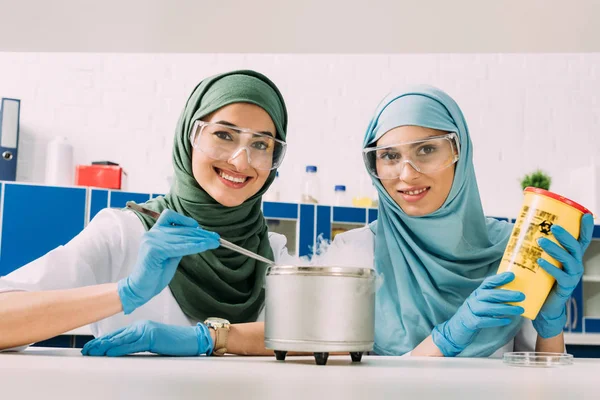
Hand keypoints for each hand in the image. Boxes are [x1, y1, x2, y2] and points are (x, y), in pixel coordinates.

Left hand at [81, 320, 213, 356]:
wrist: (192, 339)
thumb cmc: (175, 343)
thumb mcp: (153, 343)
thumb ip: (138, 344)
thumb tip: (122, 351)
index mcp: (141, 327)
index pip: (118, 334)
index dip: (103, 341)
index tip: (91, 347)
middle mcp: (142, 326)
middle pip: (116, 335)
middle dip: (99, 343)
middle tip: (85, 350)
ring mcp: (146, 330)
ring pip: (121, 339)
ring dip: (104, 346)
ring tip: (92, 351)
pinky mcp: (152, 337)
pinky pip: (131, 344)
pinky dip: (118, 348)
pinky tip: (109, 352)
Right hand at [118, 209, 219, 313]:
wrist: (141, 288)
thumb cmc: (156, 272)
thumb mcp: (171, 254)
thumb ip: (180, 243)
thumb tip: (199, 236)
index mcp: (155, 231)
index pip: (173, 217)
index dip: (189, 222)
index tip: (204, 231)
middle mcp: (152, 232)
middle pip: (181, 229)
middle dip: (201, 234)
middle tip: (216, 237)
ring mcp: (152, 240)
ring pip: (182, 238)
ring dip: (201, 240)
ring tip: (215, 242)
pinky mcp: (154, 250)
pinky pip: (179, 247)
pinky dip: (194, 247)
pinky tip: (205, 247)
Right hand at [432, 272, 524, 356]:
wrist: (456, 328)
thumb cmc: (474, 314)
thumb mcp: (482, 302)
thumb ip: (494, 298)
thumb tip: (515, 295)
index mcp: (478, 292)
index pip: (488, 282)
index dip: (499, 278)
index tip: (512, 275)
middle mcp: (474, 299)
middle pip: (490, 295)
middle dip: (506, 294)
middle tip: (521, 295)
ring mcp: (471, 310)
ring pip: (489, 308)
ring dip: (505, 308)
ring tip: (519, 310)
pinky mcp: (471, 322)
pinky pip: (484, 321)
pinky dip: (496, 321)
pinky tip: (507, 321)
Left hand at [533, 213, 593, 337]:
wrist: (542, 306)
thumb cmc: (540, 279)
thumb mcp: (540, 260)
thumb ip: (534, 247)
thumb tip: (519, 228)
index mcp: (571, 256)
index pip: (581, 240)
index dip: (585, 228)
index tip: (586, 214)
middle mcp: (575, 264)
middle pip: (575, 247)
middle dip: (566, 236)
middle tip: (553, 227)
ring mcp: (572, 276)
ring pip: (569, 260)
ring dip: (556, 249)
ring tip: (541, 241)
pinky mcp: (565, 288)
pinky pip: (561, 276)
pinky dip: (551, 267)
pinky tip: (541, 261)